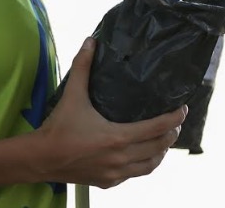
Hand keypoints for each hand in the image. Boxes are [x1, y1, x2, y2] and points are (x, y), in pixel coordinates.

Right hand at [35, 37, 186, 188]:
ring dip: (161, 153)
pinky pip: (134, 175)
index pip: (157, 128)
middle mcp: (121, 158)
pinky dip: (144, 164)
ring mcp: (116, 173)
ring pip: (150, 166)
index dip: (174, 119)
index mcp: (118, 137)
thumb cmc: (59, 126)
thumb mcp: (73, 95)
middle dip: (171, 135)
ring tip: (164, 140)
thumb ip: (82, 66)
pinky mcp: (108, 182)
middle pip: (159, 148)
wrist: (41, 158)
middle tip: (176, 123)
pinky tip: (142, 155)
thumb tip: (90, 41)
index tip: (183, 110)